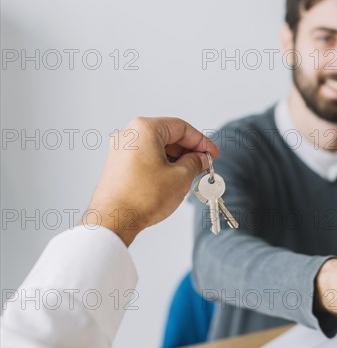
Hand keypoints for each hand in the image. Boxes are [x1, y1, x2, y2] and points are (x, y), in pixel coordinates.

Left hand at [86, 117, 218, 245]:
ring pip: (157, 147)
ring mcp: (121, 149)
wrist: (114, 220)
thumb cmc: (142, 197)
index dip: (202, 141)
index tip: (212, 153)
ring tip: (191, 174)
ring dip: (177, 158)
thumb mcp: (181, 177)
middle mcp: (129, 134)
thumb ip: (195, 162)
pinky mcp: (118, 164)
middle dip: (189, 150)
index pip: (181, 128)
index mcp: (145, 129)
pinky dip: (162, 164)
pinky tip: (174, 178)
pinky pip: (146, 156)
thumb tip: (201, 159)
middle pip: (168, 135)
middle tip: (204, 164)